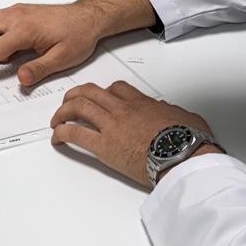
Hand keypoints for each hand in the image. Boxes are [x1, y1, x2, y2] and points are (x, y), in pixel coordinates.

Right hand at [0, 1, 110, 87]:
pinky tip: (16, 44)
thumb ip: (39, 69)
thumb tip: (20, 79)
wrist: (88, 16)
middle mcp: (15, 16)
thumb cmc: (78, 35)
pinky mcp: (18, 11)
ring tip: (14, 54)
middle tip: (5, 62)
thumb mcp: (63, 58)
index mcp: (24, 30)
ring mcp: (15, 11)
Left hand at [50, 81, 217, 187]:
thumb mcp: (185, 117)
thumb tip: (168, 112)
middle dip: (75, 95)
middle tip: (69, 103)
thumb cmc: (188, 140)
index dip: (104, 91)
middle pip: (91, 92)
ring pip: (78, 107)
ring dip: (63, 112)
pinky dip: (62, 134)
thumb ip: (172, 112)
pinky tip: (57, 138)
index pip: (117, 88)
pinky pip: (76, 134)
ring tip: (57, 119)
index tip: (100, 97)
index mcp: (141, 103)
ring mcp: (111, 125)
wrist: (183, 156)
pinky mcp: (104, 146)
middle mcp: (122, 109)